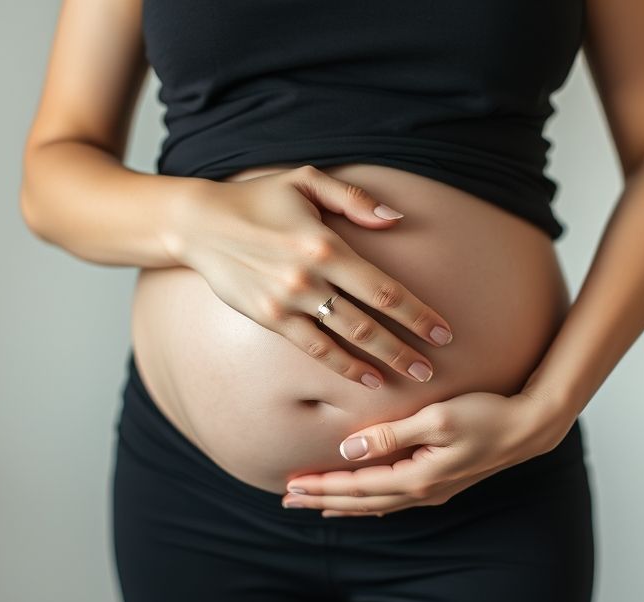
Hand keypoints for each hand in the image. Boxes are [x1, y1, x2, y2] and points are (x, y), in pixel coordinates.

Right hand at [164, 165, 454, 387]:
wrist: (200, 223)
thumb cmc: (258, 198)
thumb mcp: (306, 180)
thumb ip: (354, 199)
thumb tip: (395, 219)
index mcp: (326, 244)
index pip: (383, 287)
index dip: (417, 313)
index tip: (443, 331)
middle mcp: (310, 276)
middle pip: (371, 321)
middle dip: (407, 346)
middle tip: (434, 367)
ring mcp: (288, 300)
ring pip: (346, 339)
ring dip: (382, 361)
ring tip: (412, 378)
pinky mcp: (269, 317)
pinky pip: (313, 348)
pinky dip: (342, 367)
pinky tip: (366, 378)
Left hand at [281, 391, 574, 516]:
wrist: (528, 427)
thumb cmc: (486, 415)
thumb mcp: (437, 419)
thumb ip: (391, 434)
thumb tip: (348, 449)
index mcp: (416, 477)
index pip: (355, 486)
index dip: (321, 486)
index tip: (290, 484)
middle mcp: (421, 491)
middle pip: (359, 502)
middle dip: (322, 499)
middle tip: (287, 499)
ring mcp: (432, 490)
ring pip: (374, 504)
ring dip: (341, 504)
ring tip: (313, 505)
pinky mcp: (440, 482)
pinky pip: (392, 500)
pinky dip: (367, 502)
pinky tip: (359, 502)